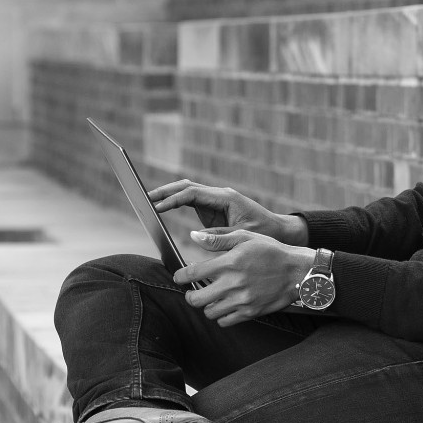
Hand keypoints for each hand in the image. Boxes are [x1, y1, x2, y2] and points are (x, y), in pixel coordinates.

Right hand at [147, 180, 308, 244]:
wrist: (279, 231)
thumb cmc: (265, 233)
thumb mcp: (243, 236)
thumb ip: (220, 236)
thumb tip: (195, 236)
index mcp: (226, 197)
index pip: (192, 193)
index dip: (173, 199)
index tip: (156, 207)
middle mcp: (219, 195)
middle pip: (186, 187)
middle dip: (165, 191)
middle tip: (143, 196)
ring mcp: (215, 200)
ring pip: (187, 191)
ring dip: (168, 195)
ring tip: (147, 200)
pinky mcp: (213, 209)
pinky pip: (190, 201)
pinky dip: (175, 203)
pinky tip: (161, 209)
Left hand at [173, 230, 315, 326]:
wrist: (298, 271)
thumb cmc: (271, 251)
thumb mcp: (245, 238)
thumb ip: (217, 239)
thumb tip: (192, 236)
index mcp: (229, 262)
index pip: (192, 273)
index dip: (180, 276)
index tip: (179, 276)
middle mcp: (233, 283)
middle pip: (196, 299)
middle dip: (190, 295)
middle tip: (192, 291)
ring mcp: (241, 300)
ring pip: (209, 312)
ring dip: (206, 306)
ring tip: (212, 298)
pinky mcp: (250, 312)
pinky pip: (225, 321)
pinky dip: (221, 316)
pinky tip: (226, 305)